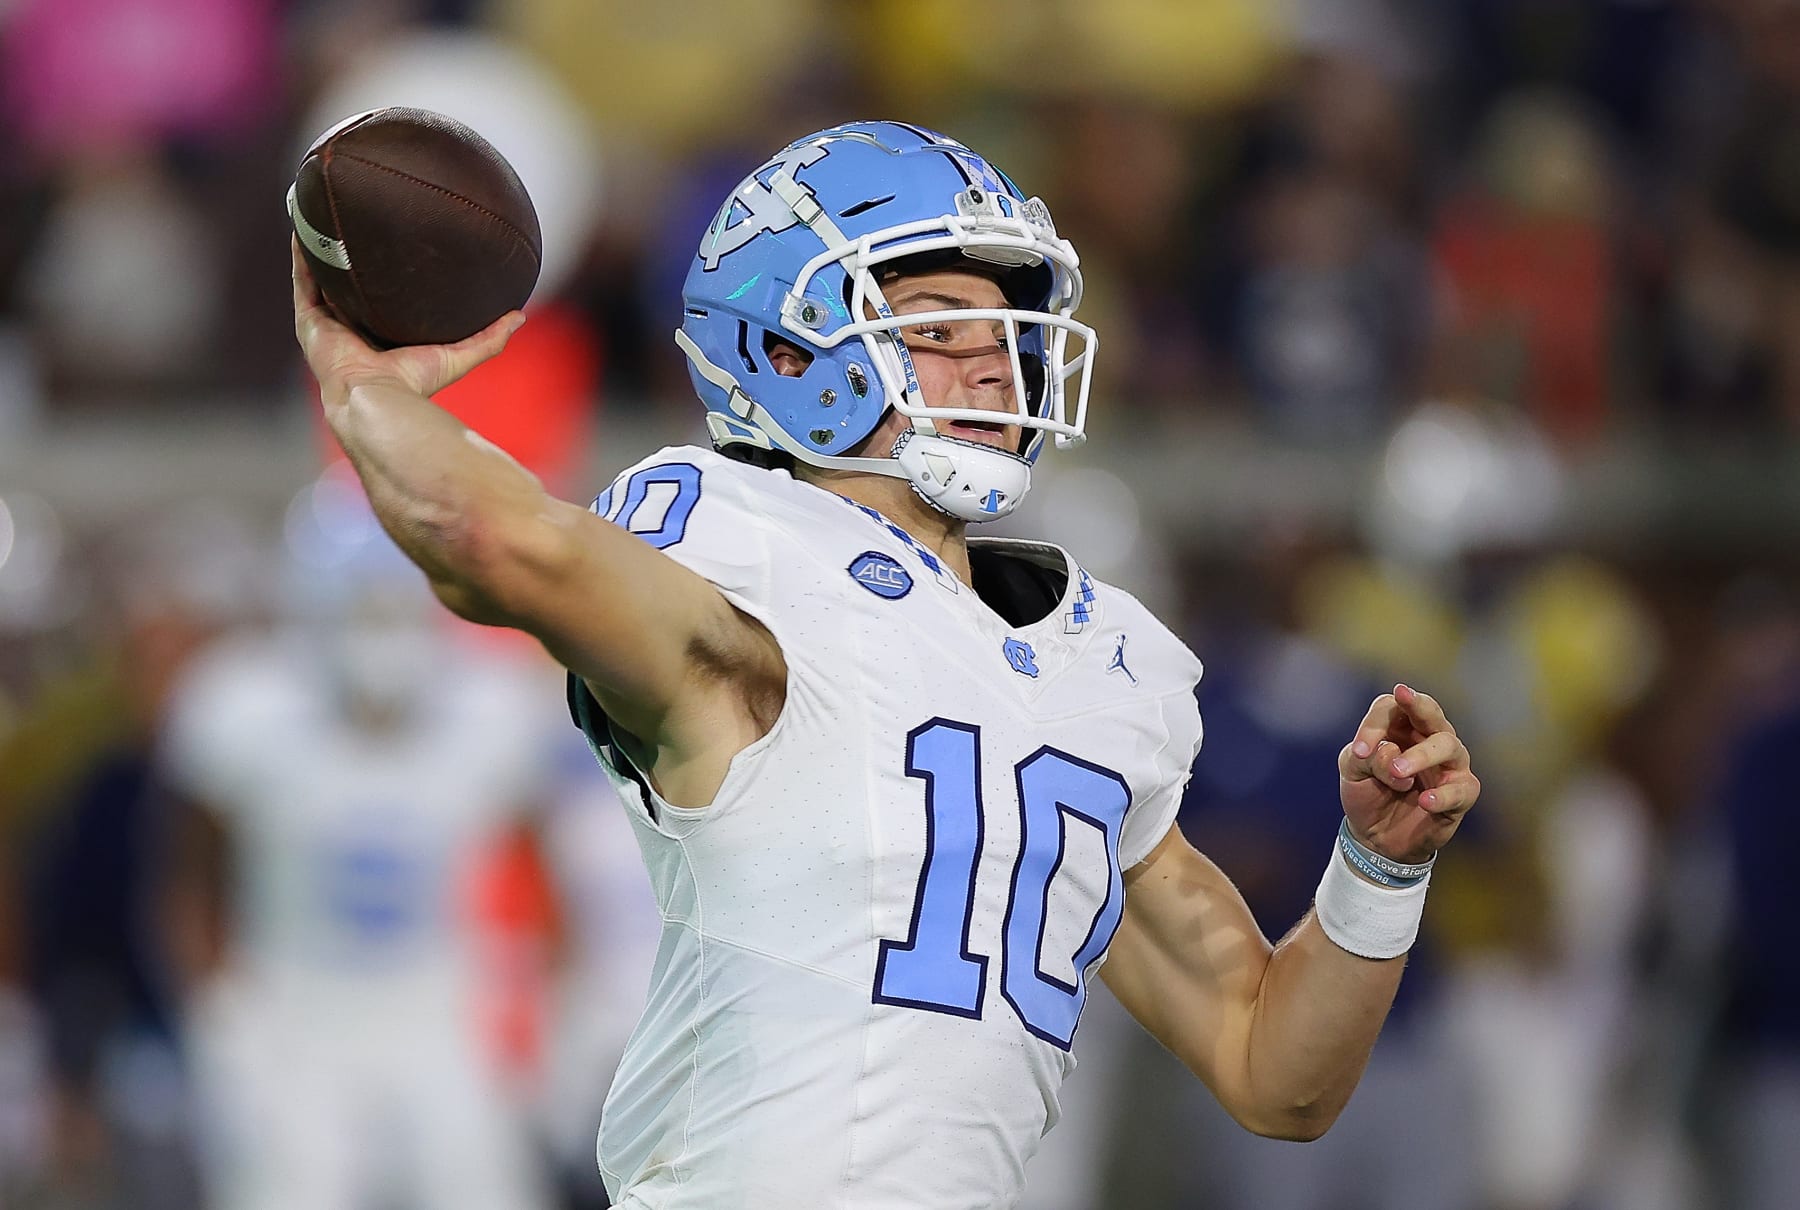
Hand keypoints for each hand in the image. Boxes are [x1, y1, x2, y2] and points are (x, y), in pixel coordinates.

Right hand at [291, 237, 523, 412]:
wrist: (377, 397)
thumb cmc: (415, 384)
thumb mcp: (459, 355)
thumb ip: (489, 338)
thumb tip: (518, 316)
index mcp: (380, 338)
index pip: (381, 303)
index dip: (385, 280)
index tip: (397, 252)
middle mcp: (351, 330)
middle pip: (349, 287)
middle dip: (351, 260)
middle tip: (359, 225)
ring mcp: (327, 325)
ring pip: (321, 278)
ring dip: (321, 249)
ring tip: (326, 214)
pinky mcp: (308, 320)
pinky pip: (303, 278)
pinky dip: (302, 252)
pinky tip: (305, 225)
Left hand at [1337, 684, 1479, 864]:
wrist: (1376, 837)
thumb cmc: (1368, 792)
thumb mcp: (1353, 771)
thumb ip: (1366, 757)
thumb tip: (1392, 753)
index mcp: (1400, 727)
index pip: (1391, 708)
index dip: (1374, 724)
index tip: (1359, 752)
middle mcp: (1429, 738)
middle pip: (1431, 712)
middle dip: (1418, 705)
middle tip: (1402, 698)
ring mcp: (1450, 764)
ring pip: (1448, 745)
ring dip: (1421, 755)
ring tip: (1397, 772)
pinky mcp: (1462, 793)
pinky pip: (1460, 789)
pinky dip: (1442, 794)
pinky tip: (1425, 801)